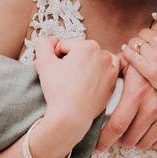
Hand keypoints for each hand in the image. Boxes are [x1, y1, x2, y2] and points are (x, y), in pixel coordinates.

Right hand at [34, 37, 119, 151]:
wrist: (71, 117)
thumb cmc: (58, 91)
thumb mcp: (43, 62)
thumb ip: (43, 44)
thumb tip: (51, 40)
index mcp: (89, 46)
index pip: (65, 46)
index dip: (55, 58)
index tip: (55, 70)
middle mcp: (104, 55)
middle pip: (80, 53)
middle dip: (71, 62)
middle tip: (64, 78)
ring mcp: (111, 71)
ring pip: (92, 62)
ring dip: (84, 67)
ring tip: (75, 82)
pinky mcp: (113, 84)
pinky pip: (101, 75)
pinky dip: (94, 77)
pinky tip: (84, 86)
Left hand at [95, 61, 156, 152]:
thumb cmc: (151, 61)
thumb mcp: (129, 61)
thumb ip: (111, 72)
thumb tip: (92, 83)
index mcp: (137, 92)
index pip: (116, 126)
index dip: (104, 140)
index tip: (98, 146)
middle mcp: (154, 106)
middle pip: (129, 139)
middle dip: (119, 139)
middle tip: (117, 133)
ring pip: (144, 143)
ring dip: (135, 141)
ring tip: (132, 131)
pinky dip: (151, 141)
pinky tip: (146, 132)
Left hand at [121, 11, 156, 112]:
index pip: (156, 24)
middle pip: (144, 33)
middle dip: (146, 37)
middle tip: (150, 45)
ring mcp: (156, 58)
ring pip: (135, 43)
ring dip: (136, 44)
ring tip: (139, 49)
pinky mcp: (151, 73)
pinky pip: (130, 57)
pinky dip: (127, 52)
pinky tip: (127, 51)